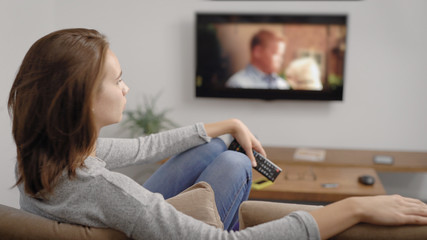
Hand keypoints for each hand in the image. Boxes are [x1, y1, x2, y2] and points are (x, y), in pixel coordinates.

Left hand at [204, 118, 265, 166]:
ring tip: (242, 158)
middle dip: (252, 159)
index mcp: (258, 145)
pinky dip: (241, 152)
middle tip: (250, 165)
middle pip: (255, 155)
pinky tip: (238, 153)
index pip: (263, 155)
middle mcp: (254, 144)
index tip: (262, 168)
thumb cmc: (243, 135)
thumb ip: (250, 156)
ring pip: (248, 153)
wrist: (235, 127)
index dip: (263, 161)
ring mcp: (248, 144)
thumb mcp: (247, 147)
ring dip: (245, 155)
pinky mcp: (243, 143)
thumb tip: (254, 165)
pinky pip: (243, 150)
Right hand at [311, 194, 426, 239]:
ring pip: (421, 211)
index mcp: (395, 198)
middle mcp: (400, 202)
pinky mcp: (399, 217)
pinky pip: (416, 219)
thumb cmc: (365, 206)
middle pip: (420, 205)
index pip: (414, 201)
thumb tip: (384, 208)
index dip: (422, 205)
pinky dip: (425, 221)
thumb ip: (384, 204)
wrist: (360, 206)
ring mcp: (400, 209)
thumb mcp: (378, 202)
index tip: (426, 209)